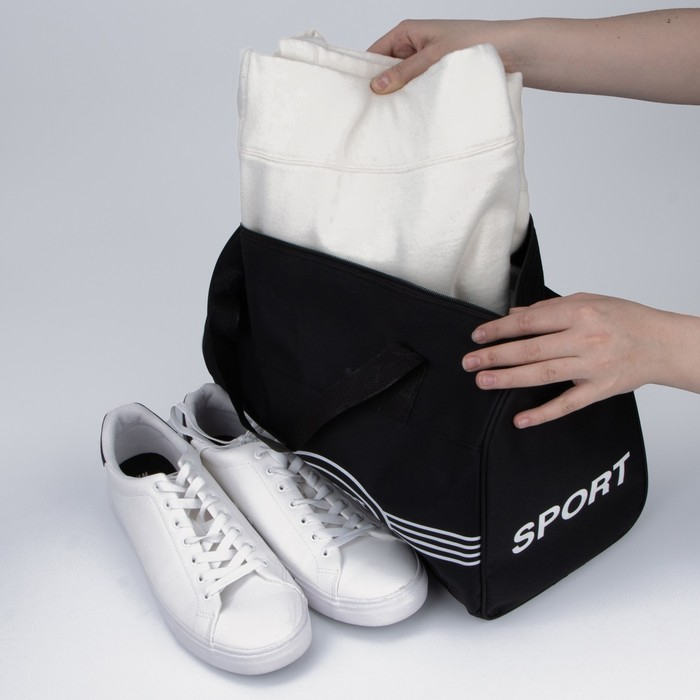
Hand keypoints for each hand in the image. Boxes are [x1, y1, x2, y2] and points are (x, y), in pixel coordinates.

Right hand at [368, 13, 699, 102]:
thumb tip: (377, 87)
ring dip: (399, 102)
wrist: (516, 54)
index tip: (352, 95)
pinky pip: (420, 96)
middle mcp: (415, 48)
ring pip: (404, 87)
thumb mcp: (435, 57)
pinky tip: (410, 123)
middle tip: (367, 115)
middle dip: (379, 91)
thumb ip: (405, 72)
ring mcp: (427, 68)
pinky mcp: (441, 84)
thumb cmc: (480, 44)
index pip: (374, 52)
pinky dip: (415, 107)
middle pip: (386, 72)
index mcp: (408, 33)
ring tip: (386, 123)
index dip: (363, 73)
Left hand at [462, 293, 699, 427]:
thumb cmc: (625, 319)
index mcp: (579, 313)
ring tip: (482, 381)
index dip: (499, 329)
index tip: (477, 336)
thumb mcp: (589, 301)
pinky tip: (520, 419)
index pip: (529, 322)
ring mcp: (592, 366)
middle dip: (495, 356)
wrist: (663, 343)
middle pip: (530, 350)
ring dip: (509, 379)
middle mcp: (584, 339)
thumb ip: (550, 309)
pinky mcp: (600, 389)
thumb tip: (515, 316)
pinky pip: (568, 404)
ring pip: (543, 375)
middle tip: (469, 362)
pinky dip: (543, 413)